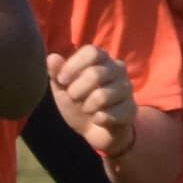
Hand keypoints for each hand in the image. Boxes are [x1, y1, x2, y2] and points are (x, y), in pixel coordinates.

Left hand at [49, 44, 137, 159]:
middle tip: (73, 98)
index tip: (61, 80)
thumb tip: (51, 58)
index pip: (92, 52)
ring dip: (86, 107)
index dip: (73, 66)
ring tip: (86, 109)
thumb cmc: (78, 102)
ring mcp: (127, 89)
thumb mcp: (63, 88)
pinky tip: (97, 119)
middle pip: (95, 74)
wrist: (94, 130)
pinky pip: (110, 114)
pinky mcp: (131, 109)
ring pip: (102, 96)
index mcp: (101, 59)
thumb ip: (57, 73)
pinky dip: (97, 119)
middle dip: (76, 90)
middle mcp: (118, 69)